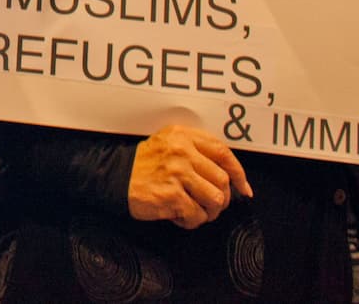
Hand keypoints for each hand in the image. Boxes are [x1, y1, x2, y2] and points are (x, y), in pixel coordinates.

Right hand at [127, 125, 252, 229]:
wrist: (114, 176)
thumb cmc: (143, 164)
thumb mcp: (168, 143)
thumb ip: (195, 150)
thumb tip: (229, 175)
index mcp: (184, 136)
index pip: (223, 152)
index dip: (239, 173)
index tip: (243, 188)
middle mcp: (182, 152)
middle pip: (222, 180)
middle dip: (221, 198)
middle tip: (210, 205)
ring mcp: (177, 173)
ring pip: (215, 199)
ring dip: (208, 212)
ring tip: (195, 211)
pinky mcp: (171, 195)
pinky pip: (197, 215)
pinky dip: (191, 221)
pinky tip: (179, 215)